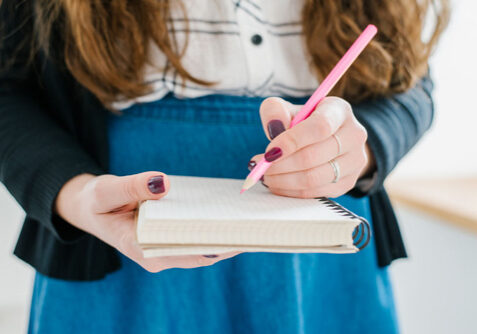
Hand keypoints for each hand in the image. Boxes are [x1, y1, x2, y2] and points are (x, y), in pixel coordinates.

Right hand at [55, 172, 240, 271]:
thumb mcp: (107, 190)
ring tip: (251, 217)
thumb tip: (163, 183)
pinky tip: (231, 211)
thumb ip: (132, 186)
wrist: (91, 207)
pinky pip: (197, 235)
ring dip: (225, 234)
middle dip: (228, 240)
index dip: (216, 247)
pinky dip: (213, 225)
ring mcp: (166, 248)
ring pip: (203, 245)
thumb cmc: (97, 201)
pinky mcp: (170, 238)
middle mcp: (158, 254)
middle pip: (201, 252)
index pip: (187, 254)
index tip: (241, 236)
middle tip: (256, 222)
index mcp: (142, 248)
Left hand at [249, 97, 374, 197]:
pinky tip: (278, 184)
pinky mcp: (348, 182)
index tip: (269, 152)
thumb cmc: (303, 122)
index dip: (292, 141)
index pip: (320, 127)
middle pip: (314, 156)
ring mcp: (355, 161)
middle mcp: (354, 135)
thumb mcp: (287, 108)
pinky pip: (316, 192)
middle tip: (261, 166)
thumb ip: (275, 111)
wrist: (327, 139)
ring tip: (266, 176)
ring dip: (284, 180)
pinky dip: (292, 191)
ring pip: (315, 178)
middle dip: (281, 164)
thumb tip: (273, 128)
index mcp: (339, 110)